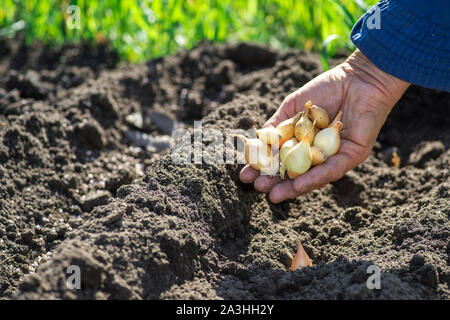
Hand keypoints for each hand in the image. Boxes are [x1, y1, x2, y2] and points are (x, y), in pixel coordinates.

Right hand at [239, 49, 409, 202]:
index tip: (245, 174)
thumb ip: (276, 125)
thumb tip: (257, 143)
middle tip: (257, 188)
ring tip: (274, 194)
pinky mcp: (352, 156)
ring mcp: (336, 157)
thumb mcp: (293, 107)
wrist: (358, 77)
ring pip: (313, 177)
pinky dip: (314, 179)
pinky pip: (331, 171)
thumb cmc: (327, 88)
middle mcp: (320, 153)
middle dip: (276, 182)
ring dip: (293, 187)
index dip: (264, 168)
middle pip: (296, 173)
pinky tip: (298, 185)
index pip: (282, 159)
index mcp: (305, 142)